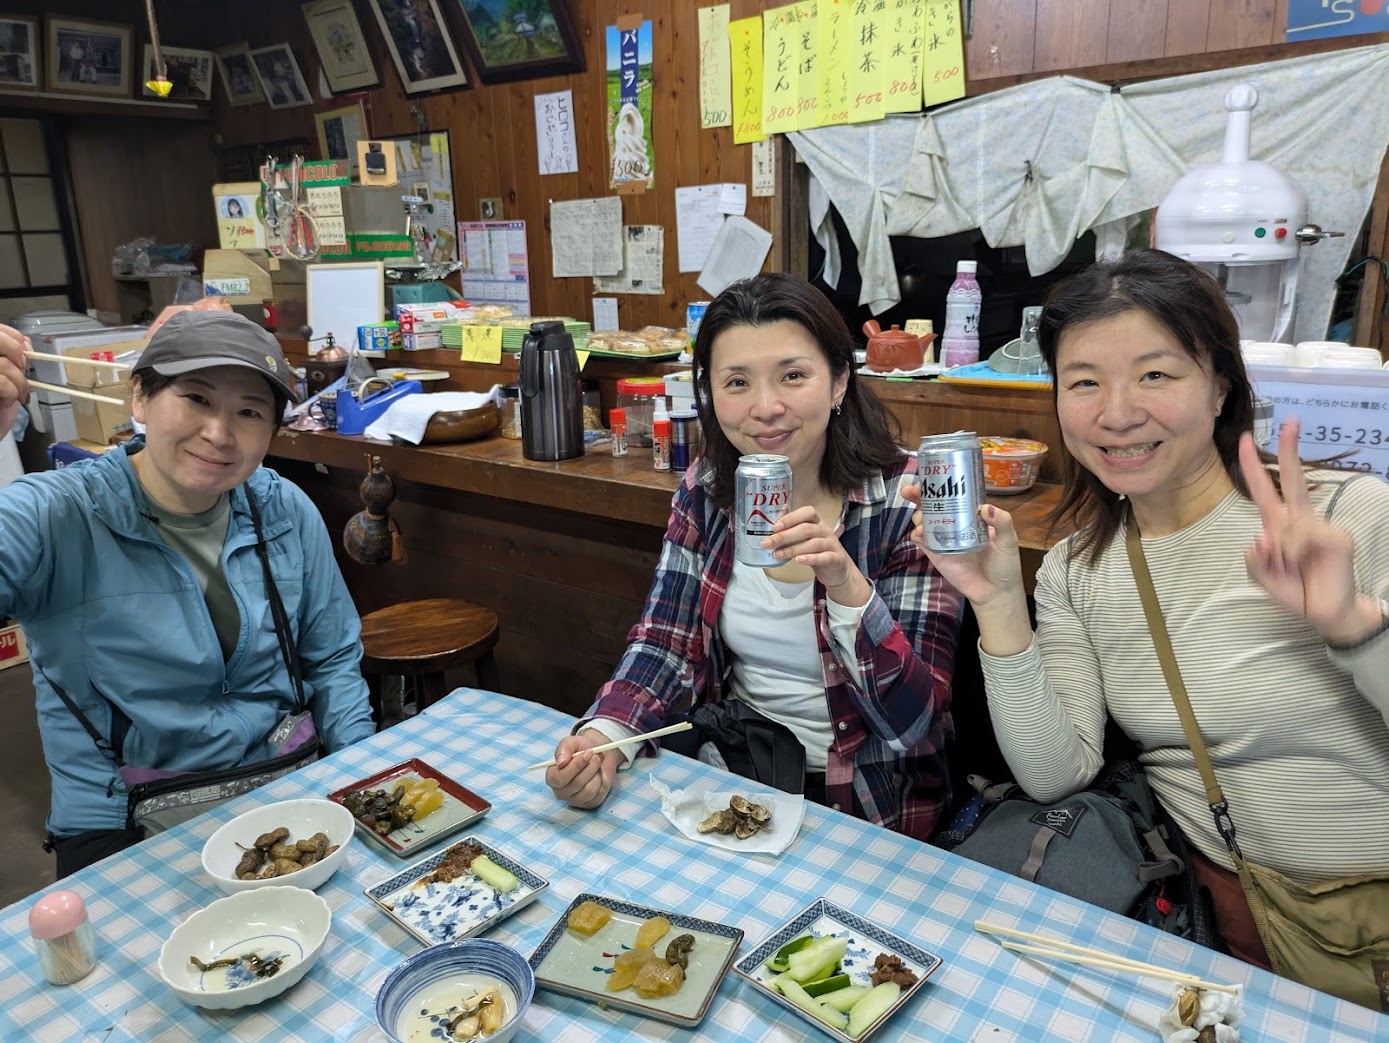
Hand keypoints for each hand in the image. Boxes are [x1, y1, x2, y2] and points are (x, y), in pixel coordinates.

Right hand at [0, 323, 28, 440]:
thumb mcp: (9, 379)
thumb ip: (13, 358)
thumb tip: (25, 342)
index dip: (13, 337)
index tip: (25, 349)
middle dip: (17, 353)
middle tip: (23, 371)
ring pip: (3, 363)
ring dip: (18, 381)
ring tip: (18, 394)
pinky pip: (0, 381)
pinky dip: (12, 391)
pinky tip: (9, 401)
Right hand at [544, 729, 620, 809]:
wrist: (597, 755)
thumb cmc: (580, 749)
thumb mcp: (571, 742)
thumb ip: (564, 749)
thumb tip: (561, 762)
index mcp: (552, 777)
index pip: (559, 779)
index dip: (575, 766)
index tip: (588, 753)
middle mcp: (561, 791)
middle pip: (576, 784)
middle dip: (590, 767)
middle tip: (596, 756)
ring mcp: (575, 800)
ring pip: (588, 790)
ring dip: (596, 773)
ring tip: (596, 764)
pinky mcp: (589, 803)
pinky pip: (598, 794)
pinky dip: (602, 781)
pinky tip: (598, 775)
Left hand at [763, 504, 870, 605]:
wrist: (838, 571)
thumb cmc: (817, 552)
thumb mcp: (805, 539)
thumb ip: (792, 530)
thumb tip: (775, 520)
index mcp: (817, 522)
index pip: (808, 512)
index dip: (791, 517)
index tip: (774, 527)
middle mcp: (826, 531)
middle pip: (806, 529)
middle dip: (784, 536)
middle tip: (767, 543)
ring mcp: (832, 544)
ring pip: (814, 543)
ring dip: (793, 549)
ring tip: (777, 554)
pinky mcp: (836, 559)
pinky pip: (825, 557)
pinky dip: (811, 558)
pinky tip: (798, 560)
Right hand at [902, 482, 1024, 607]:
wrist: (996, 592)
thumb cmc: (1005, 564)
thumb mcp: (1009, 540)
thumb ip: (1002, 523)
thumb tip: (986, 507)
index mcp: (970, 515)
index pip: (952, 494)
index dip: (940, 484)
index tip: (931, 476)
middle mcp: (954, 523)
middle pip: (931, 504)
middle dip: (918, 495)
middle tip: (911, 491)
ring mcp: (943, 538)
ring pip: (923, 520)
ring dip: (917, 514)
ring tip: (921, 517)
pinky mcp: (936, 554)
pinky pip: (921, 542)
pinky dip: (917, 535)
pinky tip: (921, 533)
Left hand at [1239, 418, 1378, 643]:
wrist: (1324, 612)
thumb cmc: (1294, 589)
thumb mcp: (1261, 576)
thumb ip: (1255, 558)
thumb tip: (1263, 536)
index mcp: (1279, 523)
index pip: (1264, 488)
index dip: (1251, 465)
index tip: (1245, 438)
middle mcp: (1300, 519)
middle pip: (1292, 478)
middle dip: (1289, 449)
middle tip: (1291, 420)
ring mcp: (1321, 526)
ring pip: (1285, 525)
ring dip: (1279, 552)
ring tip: (1290, 568)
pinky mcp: (1337, 538)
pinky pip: (1303, 537)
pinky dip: (1293, 554)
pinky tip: (1302, 563)